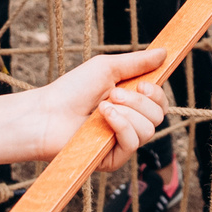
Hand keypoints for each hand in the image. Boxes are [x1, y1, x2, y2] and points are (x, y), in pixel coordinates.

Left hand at [27, 48, 168, 167]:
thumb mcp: (107, 68)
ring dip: (127, 113)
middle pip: (159, 115)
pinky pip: (133, 143)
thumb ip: (137, 62)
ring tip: (102, 106)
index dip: (157, 93)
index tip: (142, 84)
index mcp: (130, 102)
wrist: (47, 114)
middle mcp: (129, 122)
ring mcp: (122, 141)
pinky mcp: (114, 158)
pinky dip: (121, 126)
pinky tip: (103, 118)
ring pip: (149, 130)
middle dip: (138, 101)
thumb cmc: (72, 90)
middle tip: (113, 93)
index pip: (160, 102)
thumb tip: (164, 52)